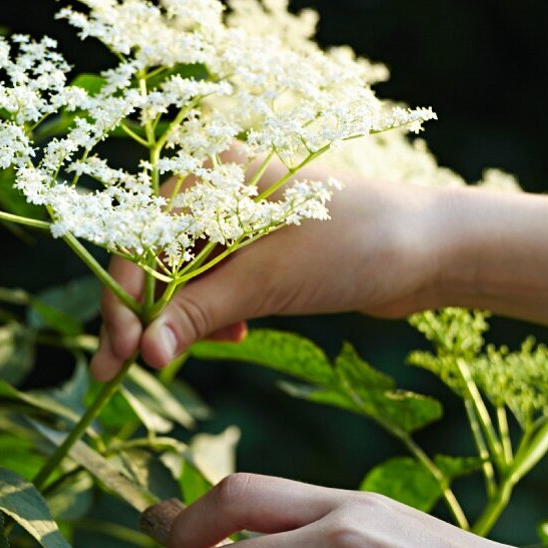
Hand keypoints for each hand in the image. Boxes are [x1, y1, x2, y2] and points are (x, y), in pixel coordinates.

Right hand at [92, 164, 441, 379]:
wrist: (430, 250)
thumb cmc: (352, 245)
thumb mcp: (267, 280)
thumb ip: (197, 313)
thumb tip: (144, 354)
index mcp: (211, 172)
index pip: (141, 241)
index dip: (124, 301)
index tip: (116, 357)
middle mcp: (216, 188)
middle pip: (154, 260)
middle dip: (143, 319)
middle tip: (121, 375)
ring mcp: (236, 218)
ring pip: (181, 277)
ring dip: (179, 320)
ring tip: (182, 360)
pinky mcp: (256, 249)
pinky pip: (212, 284)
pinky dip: (211, 315)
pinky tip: (232, 337)